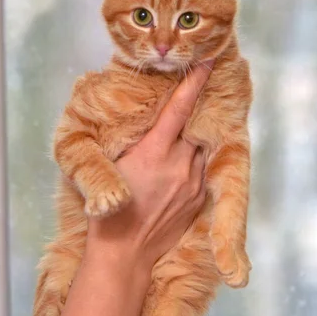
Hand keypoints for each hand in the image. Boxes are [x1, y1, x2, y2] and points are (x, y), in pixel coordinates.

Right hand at [86, 61, 213, 274]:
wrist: (126, 252)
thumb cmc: (109, 209)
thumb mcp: (113, 166)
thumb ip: (133, 142)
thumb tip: (144, 122)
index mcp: (155, 152)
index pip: (179, 109)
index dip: (194, 83)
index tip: (207, 63)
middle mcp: (180, 164)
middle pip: (195, 127)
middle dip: (196, 112)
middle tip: (196, 100)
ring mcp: (193, 183)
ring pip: (201, 150)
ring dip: (194, 141)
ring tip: (184, 140)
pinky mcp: (198, 199)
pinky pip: (202, 172)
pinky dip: (194, 163)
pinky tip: (179, 168)